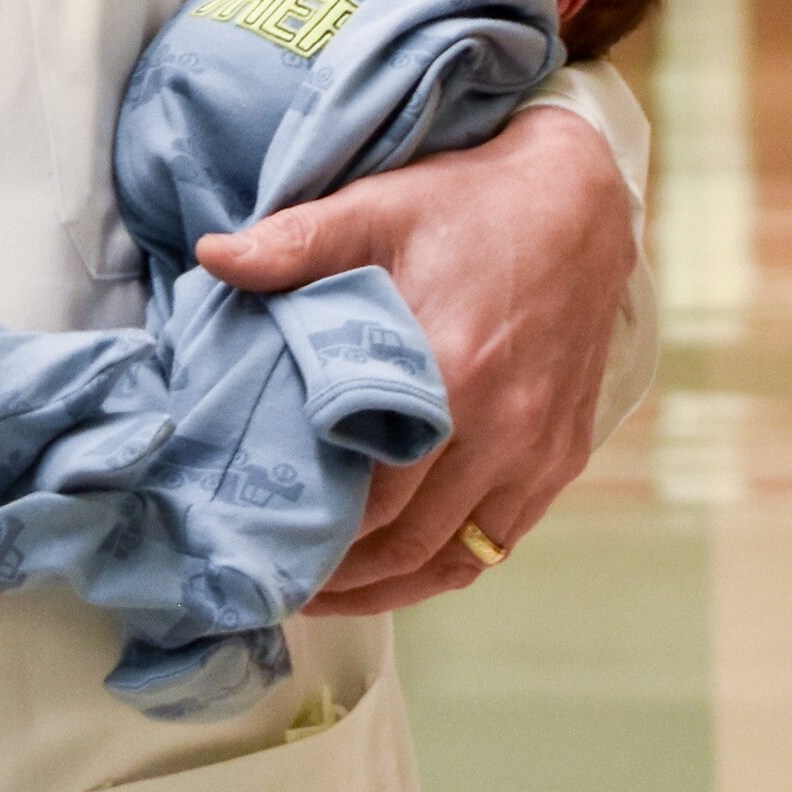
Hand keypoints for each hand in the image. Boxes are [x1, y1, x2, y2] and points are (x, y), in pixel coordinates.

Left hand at [195, 101, 634, 614]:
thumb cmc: (469, 205)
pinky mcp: (563, 455)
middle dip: (343, 576)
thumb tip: (211, 257)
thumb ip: (296, 242)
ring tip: (332, 590)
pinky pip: (503, 539)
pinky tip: (406, 565)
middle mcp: (503, 427)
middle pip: (409, 544)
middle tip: (282, 581)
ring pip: (458, 557)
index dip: (316, 540)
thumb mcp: (378, 208)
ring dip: (394, 584)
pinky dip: (451, 562)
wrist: (580, 200)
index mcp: (450, 376)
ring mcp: (539, 450)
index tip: (263, 550)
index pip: (372, 501)